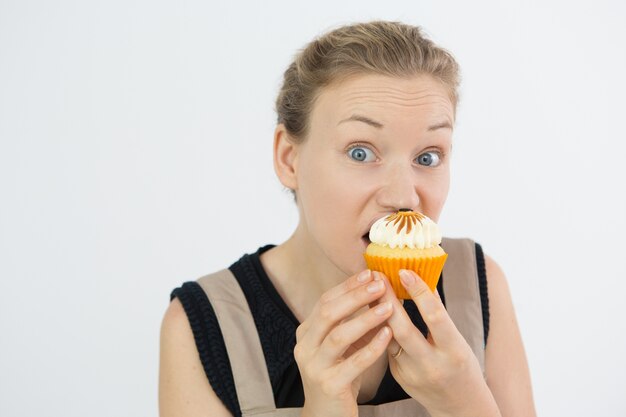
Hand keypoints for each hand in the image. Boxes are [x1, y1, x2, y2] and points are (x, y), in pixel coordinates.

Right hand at [295, 270, 393, 416]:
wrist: (326, 416)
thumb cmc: (338, 377)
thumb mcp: (342, 347)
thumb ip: (353, 323)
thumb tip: (377, 293)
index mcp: (306, 333)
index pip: (325, 301)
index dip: (348, 286)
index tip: (370, 273)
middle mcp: (305, 347)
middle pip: (329, 313)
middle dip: (356, 296)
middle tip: (380, 283)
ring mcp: (314, 366)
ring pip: (339, 336)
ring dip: (365, 318)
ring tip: (389, 307)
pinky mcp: (329, 385)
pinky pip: (353, 363)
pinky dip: (372, 347)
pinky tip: (388, 335)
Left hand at [377, 270, 500, 416]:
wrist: (460, 407)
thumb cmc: (462, 367)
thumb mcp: (458, 341)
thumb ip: (440, 315)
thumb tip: (424, 280)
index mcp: (453, 351)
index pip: (434, 316)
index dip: (418, 292)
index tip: (404, 271)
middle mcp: (431, 364)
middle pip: (403, 328)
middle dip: (387, 299)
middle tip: (377, 275)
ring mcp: (411, 373)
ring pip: (388, 337)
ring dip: (376, 311)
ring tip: (369, 288)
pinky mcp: (398, 376)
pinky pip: (386, 347)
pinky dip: (379, 327)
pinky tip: (370, 310)